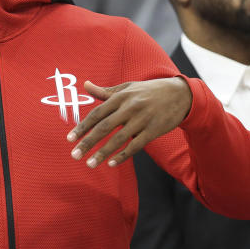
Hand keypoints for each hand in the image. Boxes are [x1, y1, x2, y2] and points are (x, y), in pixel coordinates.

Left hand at [66, 77, 191, 167]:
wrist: (180, 94)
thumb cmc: (148, 91)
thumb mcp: (127, 88)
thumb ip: (105, 91)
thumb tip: (85, 85)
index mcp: (120, 97)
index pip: (97, 114)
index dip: (82, 127)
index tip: (69, 139)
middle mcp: (130, 107)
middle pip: (104, 127)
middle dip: (87, 142)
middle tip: (74, 155)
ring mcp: (142, 119)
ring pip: (118, 139)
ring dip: (102, 153)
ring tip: (89, 164)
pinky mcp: (153, 130)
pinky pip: (136, 146)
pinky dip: (123, 155)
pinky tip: (111, 164)